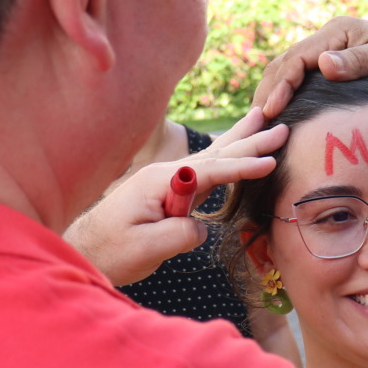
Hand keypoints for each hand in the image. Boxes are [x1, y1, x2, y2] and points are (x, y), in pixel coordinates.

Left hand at [65, 111, 286, 286]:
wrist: (85, 250)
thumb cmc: (111, 250)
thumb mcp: (147, 247)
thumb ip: (180, 234)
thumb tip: (202, 227)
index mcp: (160, 181)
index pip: (209, 171)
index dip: (241, 167)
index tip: (270, 162)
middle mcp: (165, 174)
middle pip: (215, 154)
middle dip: (250, 141)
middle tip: (281, 126)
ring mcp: (167, 180)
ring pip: (212, 157)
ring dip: (240, 140)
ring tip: (262, 118)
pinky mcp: (170, 191)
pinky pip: (205, 171)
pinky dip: (226, 157)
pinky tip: (236, 150)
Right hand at [253, 18, 367, 117]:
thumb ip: (358, 62)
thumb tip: (324, 64)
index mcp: (336, 33)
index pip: (296, 59)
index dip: (281, 86)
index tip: (270, 111)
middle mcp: (327, 39)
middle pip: (284, 64)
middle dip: (267, 92)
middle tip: (253, 122)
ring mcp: (327, 51)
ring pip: (287, 71)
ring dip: (271, 95)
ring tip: (259, 123)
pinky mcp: (331, 65)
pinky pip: (299, 79)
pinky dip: (285, 96)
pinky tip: (280, 118)